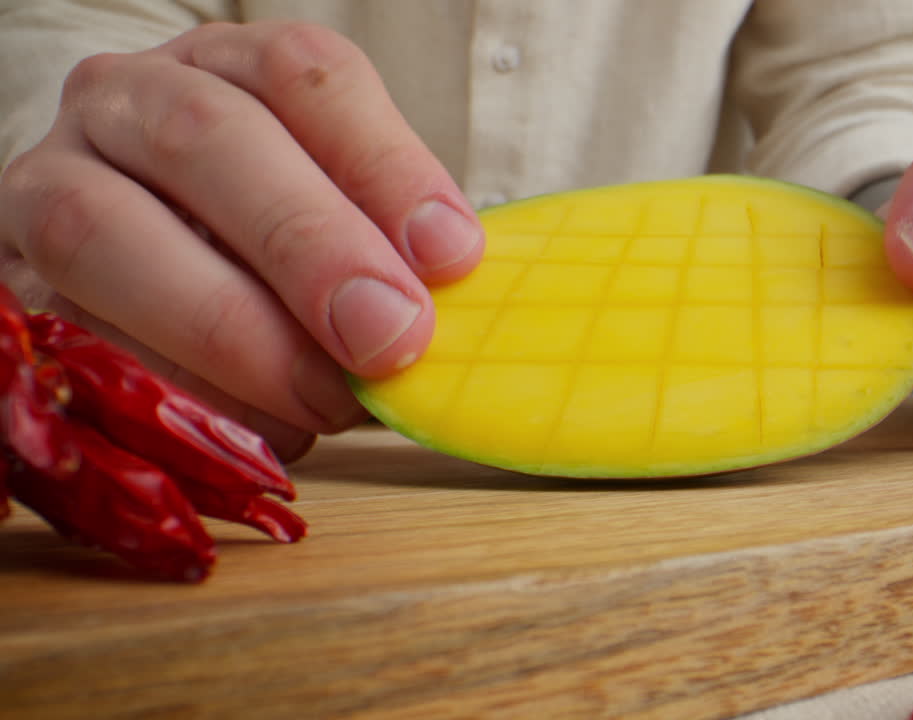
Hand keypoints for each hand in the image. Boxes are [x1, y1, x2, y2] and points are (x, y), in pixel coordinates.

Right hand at [0, 21, 482, 459]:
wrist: (130, 268)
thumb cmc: (265, 248)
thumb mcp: (337, 219)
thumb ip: (382, 250)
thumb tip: (430, 329)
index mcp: (230, 68)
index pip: (306, 76)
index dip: (384, 164)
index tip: (451, 256)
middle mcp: (128, 104)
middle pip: (208, 138)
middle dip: (308, 245)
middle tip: (388, 338)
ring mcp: (48, 184)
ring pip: (104, 230)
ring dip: (232, 332)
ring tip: (324, 398)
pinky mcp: (13, 286)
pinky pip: (74, 334)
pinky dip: (174, 390)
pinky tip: (256, 424)